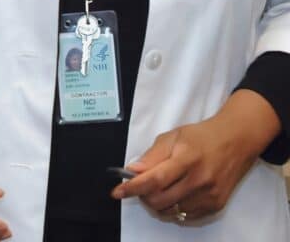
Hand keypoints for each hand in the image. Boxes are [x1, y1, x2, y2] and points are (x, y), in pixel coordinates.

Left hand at [111, 91, 280, 221]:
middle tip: (138, 186)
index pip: (155, 179)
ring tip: (156, 188)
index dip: (133, 188)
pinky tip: (172, 194)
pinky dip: (172, 208)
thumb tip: (132, 171)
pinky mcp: (216, 206)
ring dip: (156, 204)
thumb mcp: (173, 136)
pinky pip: (186, 216)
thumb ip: (152, 155)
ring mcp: (209, 196)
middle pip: (161, 200)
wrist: (235, 142)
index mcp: (187, 158)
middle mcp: (200, 180)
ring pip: (172, 211)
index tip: (117, 192)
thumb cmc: (201, 136)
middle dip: (142, 196)